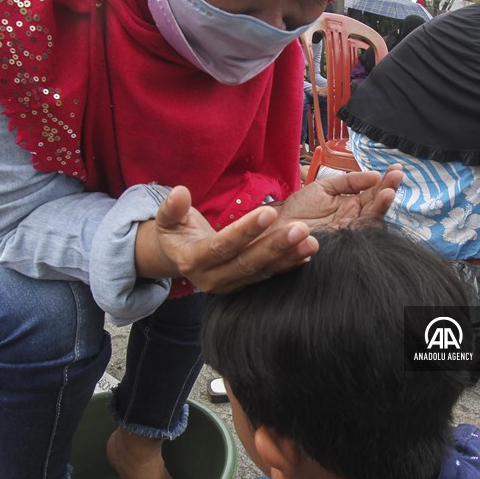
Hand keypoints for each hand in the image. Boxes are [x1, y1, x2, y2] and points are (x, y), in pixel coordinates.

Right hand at [137, 187, 317, 293]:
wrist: (178, 258)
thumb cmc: (176, 232)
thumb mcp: (167, 220)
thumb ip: (172, 208)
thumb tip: (179, 192)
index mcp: (192, 261)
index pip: (222, 246)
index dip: (245, 231)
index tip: (269, 212)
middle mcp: (211, 279)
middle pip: (247, 263)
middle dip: (275, 246)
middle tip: (302, 229)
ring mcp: (229, 285)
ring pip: (261, 272)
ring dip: (288, 258)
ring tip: (312, 242)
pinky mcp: (242, 286)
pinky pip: (267, 277)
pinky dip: (287, 266)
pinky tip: (306, 255)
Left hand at [277, 165, 402, 229]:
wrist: (278, 229)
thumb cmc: (299, 209)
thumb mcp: (325, 187)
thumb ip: (349, 181)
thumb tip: (374, 175)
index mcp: (351, 203)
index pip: (372, 191)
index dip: (385, 180)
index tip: (396, 168)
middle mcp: (354, 217)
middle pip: (377, 203)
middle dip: (389, 188)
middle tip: (398, 174)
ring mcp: (350, 229)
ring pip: (373, 217)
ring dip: (383, 203)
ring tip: (390, 190)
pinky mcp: (344, 240)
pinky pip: (361, 230)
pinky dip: (371, 218)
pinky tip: (378, 204)